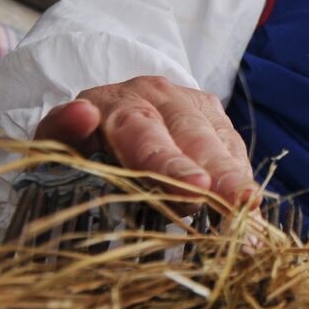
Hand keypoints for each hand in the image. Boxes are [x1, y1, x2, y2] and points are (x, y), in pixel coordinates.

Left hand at [34, 76, 256, 204]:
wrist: (103, 123)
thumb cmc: (79, 147)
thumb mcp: (56, 144)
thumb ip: (59, 132)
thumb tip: (80, 114)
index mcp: (118, 102)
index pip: (143, 130)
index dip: (171, 162)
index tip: (195, 188)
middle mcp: (161, 96)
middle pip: (192, 134)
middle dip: (218, 171)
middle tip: (239, 201)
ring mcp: (193, 106)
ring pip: (219, 141)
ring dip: (238, 177)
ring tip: (253, 209)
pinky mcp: (215, 121)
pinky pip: (233, 150)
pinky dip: (243, 181)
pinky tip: (253, 211)